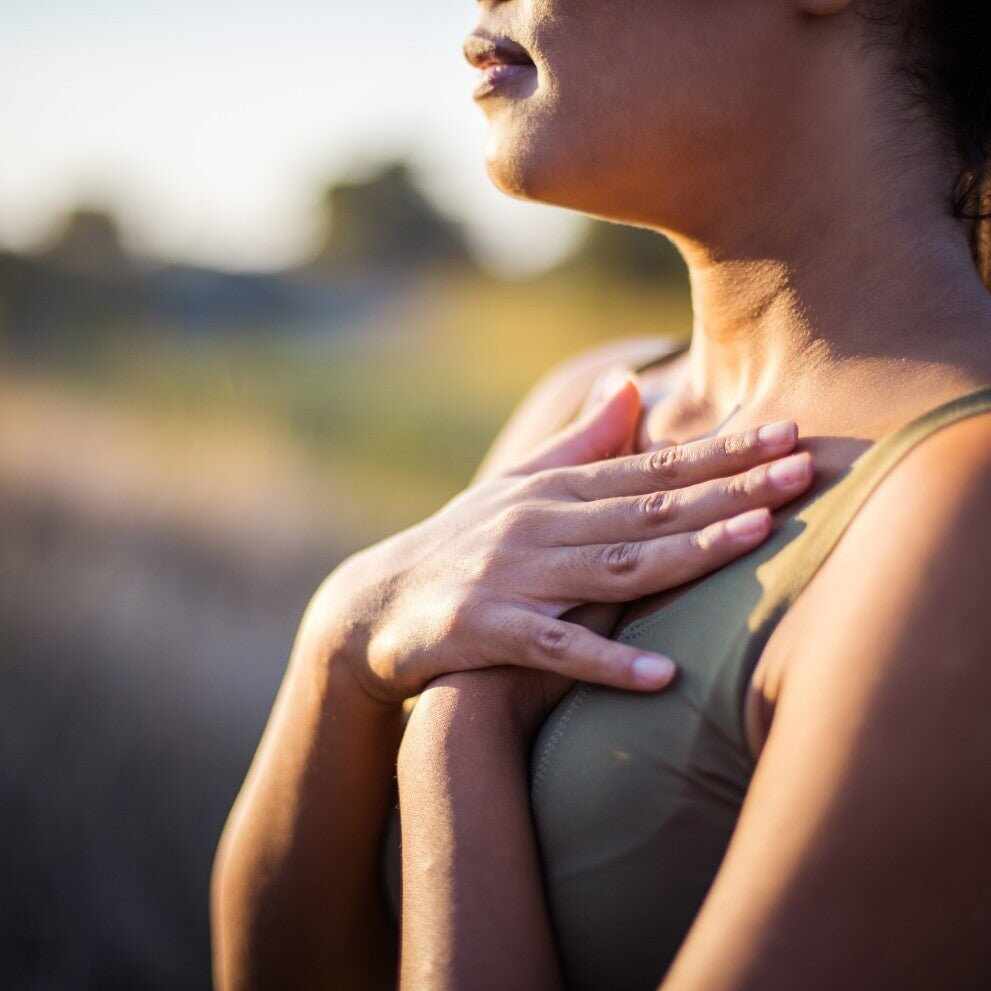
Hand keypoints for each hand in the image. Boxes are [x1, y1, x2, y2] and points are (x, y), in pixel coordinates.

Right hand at [313, 374, 812, 703]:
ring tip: (755, 539)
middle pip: (647, 508)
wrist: (375, 604)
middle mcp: (540, 524)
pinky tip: (662, 676)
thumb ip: (579, 442)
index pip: (652, 469)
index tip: (788, 435)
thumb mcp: (518, 487)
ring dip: (685, 552)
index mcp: (555, 490)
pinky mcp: (483, 630)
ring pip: (613, 565)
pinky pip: (553, 648)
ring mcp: (512, 576)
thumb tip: (628, 385)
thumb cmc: (462, 543)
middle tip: (803, 469)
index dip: (722, 453)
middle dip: (730, 489)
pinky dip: (605, 661)